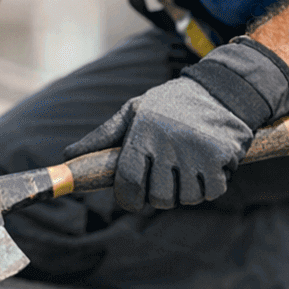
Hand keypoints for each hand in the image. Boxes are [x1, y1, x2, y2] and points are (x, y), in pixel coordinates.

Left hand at [63, 38, 288, 211]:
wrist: (221, 89)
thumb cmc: (171, 104)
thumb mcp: (134, 111)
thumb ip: (103, 136)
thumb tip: (67, 155)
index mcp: (142, 133)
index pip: (128, 182)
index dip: (129, 198)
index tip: (134, 199)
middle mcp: (167, 144)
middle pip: (158, 197)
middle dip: (161, 194)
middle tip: (166, 178)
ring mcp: (195, 152)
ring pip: (186, 198)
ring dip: (187, 190)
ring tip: (188, 168)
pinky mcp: (220, 157)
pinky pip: (211, 191)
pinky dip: (210, 186)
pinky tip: (208, 167)